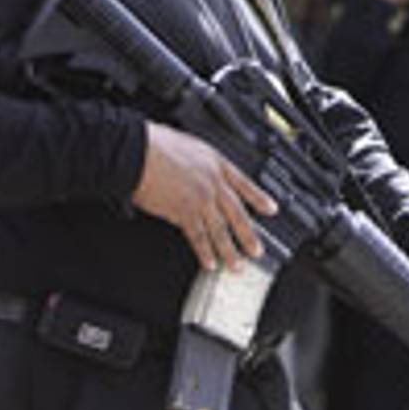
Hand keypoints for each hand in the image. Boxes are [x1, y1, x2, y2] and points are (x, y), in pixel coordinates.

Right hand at [135, 123, 277, 270]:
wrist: (137, 152)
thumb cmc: (155, 144)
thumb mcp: (190, 145)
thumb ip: (201, 163)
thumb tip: (200, 171)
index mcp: (216, 164)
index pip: (245, 184)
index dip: (259, 198)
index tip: (271, 209)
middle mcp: (213, 183)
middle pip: (237, 212)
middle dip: (248, 234)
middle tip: (257, 251)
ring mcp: (200, 199)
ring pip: (220, 229)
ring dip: (229, 250)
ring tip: (236, 265)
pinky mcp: (183, 212)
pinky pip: (197, 236)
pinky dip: (204, 252)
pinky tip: (210, 262)